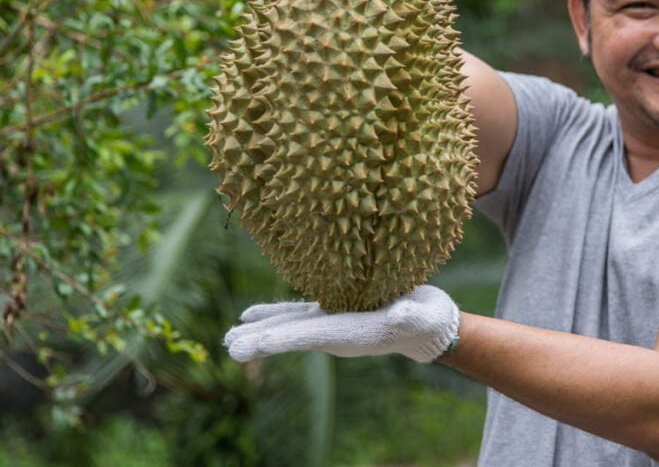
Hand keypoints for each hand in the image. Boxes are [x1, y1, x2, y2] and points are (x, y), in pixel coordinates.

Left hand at [224, 285, 458, 363]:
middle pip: (292, 336)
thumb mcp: (422, 315)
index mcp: (354, 333)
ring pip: (289, 326)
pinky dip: (274, 313)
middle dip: (261, 341)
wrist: (429, 326)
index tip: (254, 344)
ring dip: (260, 330)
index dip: (283, 338)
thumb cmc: (427, 319)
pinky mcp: (334, 310)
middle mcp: (337, 333)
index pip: (312, 337)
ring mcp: (332, 322)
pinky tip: (251, 314)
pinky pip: (297, 313)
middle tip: (229, 347)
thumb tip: (399, 315)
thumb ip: (411, 315)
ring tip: (230, 336)